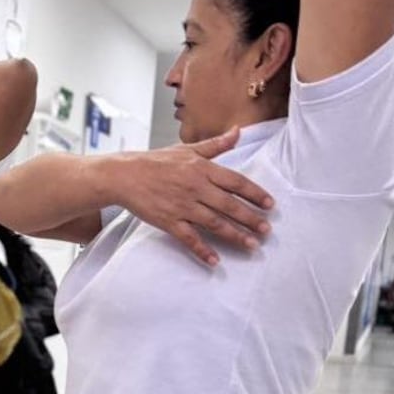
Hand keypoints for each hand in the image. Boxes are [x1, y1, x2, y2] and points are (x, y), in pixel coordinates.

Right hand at [116, 129, 273, 266]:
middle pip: (229, 205)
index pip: (236, 182)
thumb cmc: (155, 161)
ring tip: (252, 245)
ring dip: (235, 236)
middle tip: (267, 230)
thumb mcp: (186, 149)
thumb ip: (216, 145)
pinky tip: (215, 261)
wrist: (123, 175)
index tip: (270, 204)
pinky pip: (189, 238)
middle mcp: (195, 188)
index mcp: (202, 169)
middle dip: (250, 218)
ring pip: (214, 223)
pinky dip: (202, 250)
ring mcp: (182, 206)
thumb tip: (237, 132)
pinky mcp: (168, 221)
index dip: (255, 193)